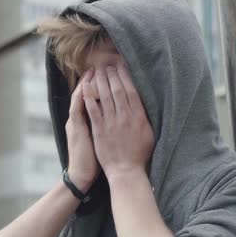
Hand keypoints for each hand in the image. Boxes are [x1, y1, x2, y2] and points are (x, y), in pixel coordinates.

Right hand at [65, 69, 99, 192]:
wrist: (81, 175)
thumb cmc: (93, 160)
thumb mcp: (98, 140)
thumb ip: (102, 127)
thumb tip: (114, 118)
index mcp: (85, 121)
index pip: (93, 99)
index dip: (100, 86)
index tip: (109, 74)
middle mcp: (79, 119)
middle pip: (87, 94)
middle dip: (95, 79)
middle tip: (102, 65)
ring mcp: (76, 122)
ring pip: (81, 97)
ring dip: (88, 82)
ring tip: (94, 69)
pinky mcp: (76, 128)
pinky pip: (78, 108)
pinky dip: (82, 96)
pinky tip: (86, 85)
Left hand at [82, 63, 154, 181]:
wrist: (126, 171)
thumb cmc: (140, 155)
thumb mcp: (150, 134)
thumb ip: (147, 118)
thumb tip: (147, 104)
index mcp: (138, 116)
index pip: (131, 90)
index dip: (125, 76)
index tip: (121, 67)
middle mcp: (125, 116)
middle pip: (117, 89)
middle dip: (112, 75)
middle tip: (107, 66)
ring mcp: (111, 122)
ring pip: (104, 96)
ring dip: (100, 81)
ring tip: (97, 72)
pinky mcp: (100, 129)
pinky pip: (93, 109)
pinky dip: (89, 97)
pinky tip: (85, 87)